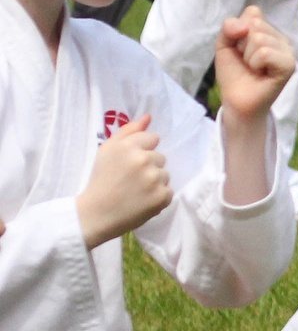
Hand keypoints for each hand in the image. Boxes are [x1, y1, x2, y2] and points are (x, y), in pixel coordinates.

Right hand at [78, 117, 171, 248]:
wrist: (96, 214)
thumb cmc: (101, 179)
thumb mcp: (107, 150)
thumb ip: (129, 131)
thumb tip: (149, 117)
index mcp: (127, 146)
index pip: (152, 139)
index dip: (141, 150)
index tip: (129, 163)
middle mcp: (143, 160)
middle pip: (160, 157)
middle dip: (148, 166)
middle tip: (129, 179)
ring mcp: (154, 179)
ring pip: (165, 174)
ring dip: (154, 182)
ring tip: (134, 191)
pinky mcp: (162, 197)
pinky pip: (168, 191)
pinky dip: (158, 197)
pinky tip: (141, 201)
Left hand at [212, 7, 296, 117]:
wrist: (237, 100)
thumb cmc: (234, 73)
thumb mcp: (224, 45)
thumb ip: (229, 27)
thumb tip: (244, 25)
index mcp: (269, 31)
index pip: (253, 12)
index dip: (238, 29)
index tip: (239, 48)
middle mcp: (281, 38)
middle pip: (255, 24)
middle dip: (242, 44)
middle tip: (246, 61)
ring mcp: (288, 51)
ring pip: (259, 38)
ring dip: (248, 56)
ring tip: (253, 68)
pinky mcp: (289, 65)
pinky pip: (265, 52)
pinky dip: (255, 63)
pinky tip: (260, 73)